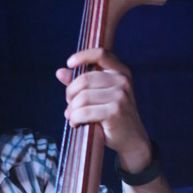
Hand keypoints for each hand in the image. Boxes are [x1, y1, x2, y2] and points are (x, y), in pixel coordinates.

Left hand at [56, 48, 150, 171]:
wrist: (132, 139)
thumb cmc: (113, 115)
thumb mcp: (100, 96)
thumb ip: (82, 83)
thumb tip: (60, 72)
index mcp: (121, 72)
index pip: (100, 54)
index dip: (82, 56)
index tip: (69, 63)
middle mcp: (122, 81)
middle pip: (84, 79)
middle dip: (70, 94)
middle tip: (69, 106)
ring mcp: (120, 96)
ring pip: (82, 97)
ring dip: (72, 109)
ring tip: (72, 116)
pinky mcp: (114, 112)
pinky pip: (84, 112)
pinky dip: (75, 119)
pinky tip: (76, 123)